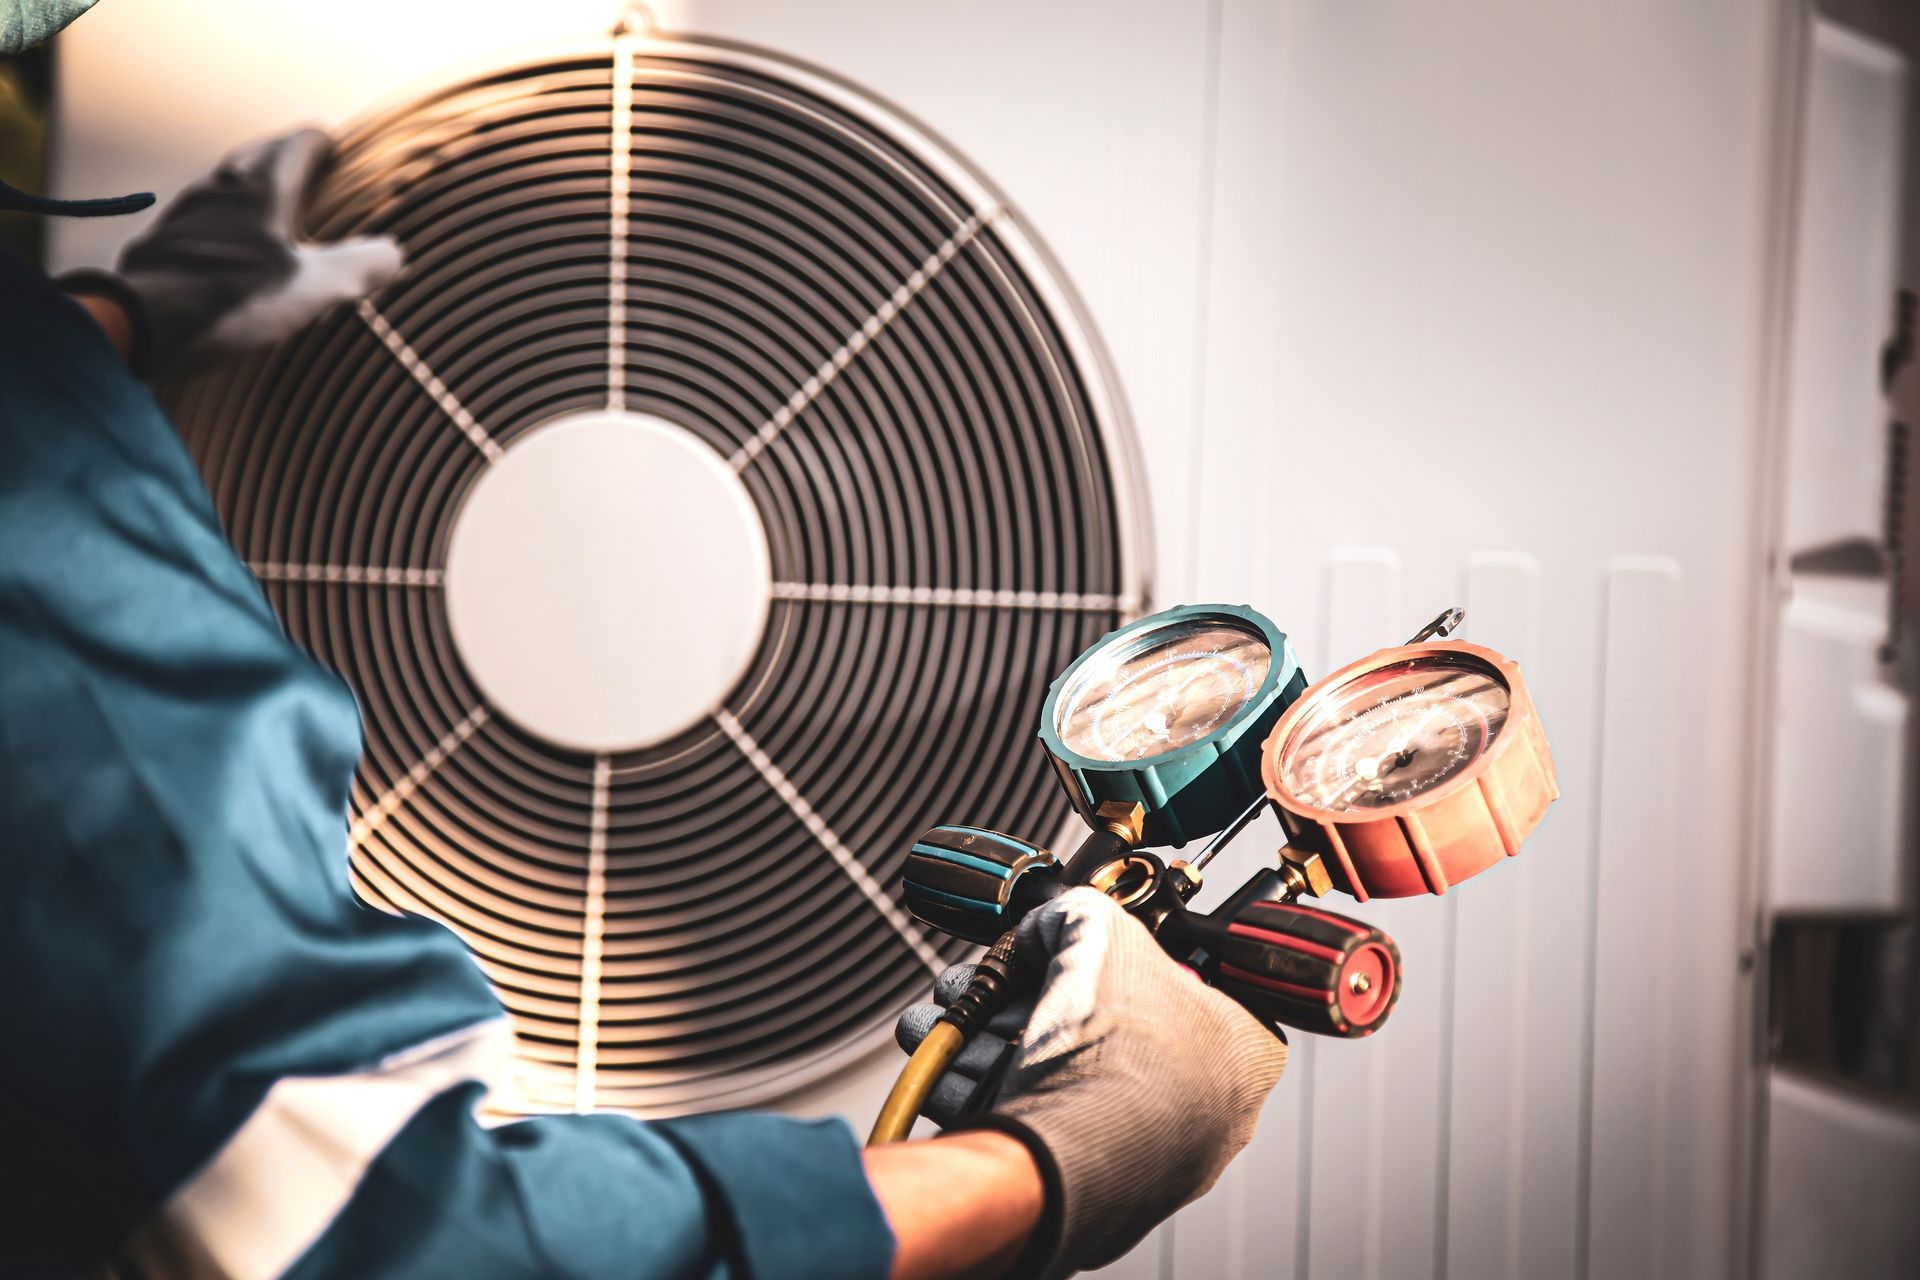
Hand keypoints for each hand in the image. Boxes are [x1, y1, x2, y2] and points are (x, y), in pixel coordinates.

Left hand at [63, 129, 401, 374]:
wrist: (140, 326)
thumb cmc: (232, 301)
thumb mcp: (313, 289)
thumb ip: (360, 267)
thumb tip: (393, 253)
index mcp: (260, 189)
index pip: (296, 145)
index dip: (321, 143)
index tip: (336, 147)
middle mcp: (219, 190)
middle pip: (256, 157)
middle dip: (285, 158)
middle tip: (309, 172)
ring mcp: (184, 215)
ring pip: (224, 187)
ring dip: (251, 192)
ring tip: (272, 213)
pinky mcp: (160, 245)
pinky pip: (200, 222)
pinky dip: (223, 226)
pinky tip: (230, 253)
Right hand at [895, 888, 1286, 1274]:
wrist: (1073, 1161)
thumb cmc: (1116, 1053)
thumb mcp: (1100, 932)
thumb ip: (1074, 914)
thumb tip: (1047, 925)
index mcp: (1237, 1045)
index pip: (1174, 981)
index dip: (1107, 957)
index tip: (1056, 951)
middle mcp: (1198, 1102)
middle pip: (1095, 1027)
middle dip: (1016, 1001)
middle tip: (974, 986)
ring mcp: (1141, 1147)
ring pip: (1050, 1076)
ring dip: (980, 1044)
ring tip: (935, 1022)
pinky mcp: (1083, 1179)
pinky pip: (1027, 1119)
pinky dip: (974, 1090)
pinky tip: (934, 1067)